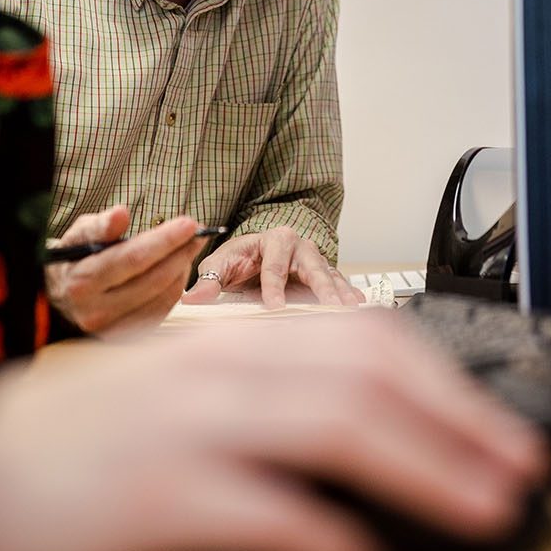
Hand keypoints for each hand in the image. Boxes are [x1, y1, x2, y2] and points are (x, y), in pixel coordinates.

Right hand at [0, 311, 550, 550]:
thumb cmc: (77, 438)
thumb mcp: (179, 393)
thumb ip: (265, 401)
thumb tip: (374, 438)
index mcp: (230, 343)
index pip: (367, 341)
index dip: (449, 387)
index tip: (504, 434)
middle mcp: (218, 367)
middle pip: (369, 377)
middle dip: (460, 427)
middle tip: (520, 475)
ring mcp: (185, 426)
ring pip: (333, 427)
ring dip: (424, 469)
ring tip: (480, 509)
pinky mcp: (150, 493)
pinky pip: (256, 508)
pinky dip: (320, 534)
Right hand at [46, 206, 209, 335]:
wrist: (56, 295)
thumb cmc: (74, 257)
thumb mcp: (79, 234)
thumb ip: (100, 225)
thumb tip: (121, 213)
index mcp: (82, 282)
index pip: (132, 259)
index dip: (164, 240)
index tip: (189, 224)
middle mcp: (95, 311)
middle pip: (152, 280)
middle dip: (180, 253)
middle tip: (198, 233)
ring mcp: (111, 329)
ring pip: (160, 297)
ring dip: (182, 270)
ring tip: (189, 247)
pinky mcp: (123, 338)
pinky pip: (160, 312)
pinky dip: (174, 289)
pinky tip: (178, 270)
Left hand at [182, 226, 364, 309]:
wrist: (253, 258)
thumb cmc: (238, 260)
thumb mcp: (220, 266)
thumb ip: (209, 281)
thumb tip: (191, 297)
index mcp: (274, 240)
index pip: (274, 266)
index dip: (273, 286)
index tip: (274, 307)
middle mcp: (299, 247)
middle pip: (313, 267)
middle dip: (321, 287)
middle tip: (328, 306)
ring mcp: (314, 261)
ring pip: (330, 276)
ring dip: (341, 293)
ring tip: (350, 309)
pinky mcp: (323, 276)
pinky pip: (338, 284)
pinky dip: (349, 294)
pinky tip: (359, 306)